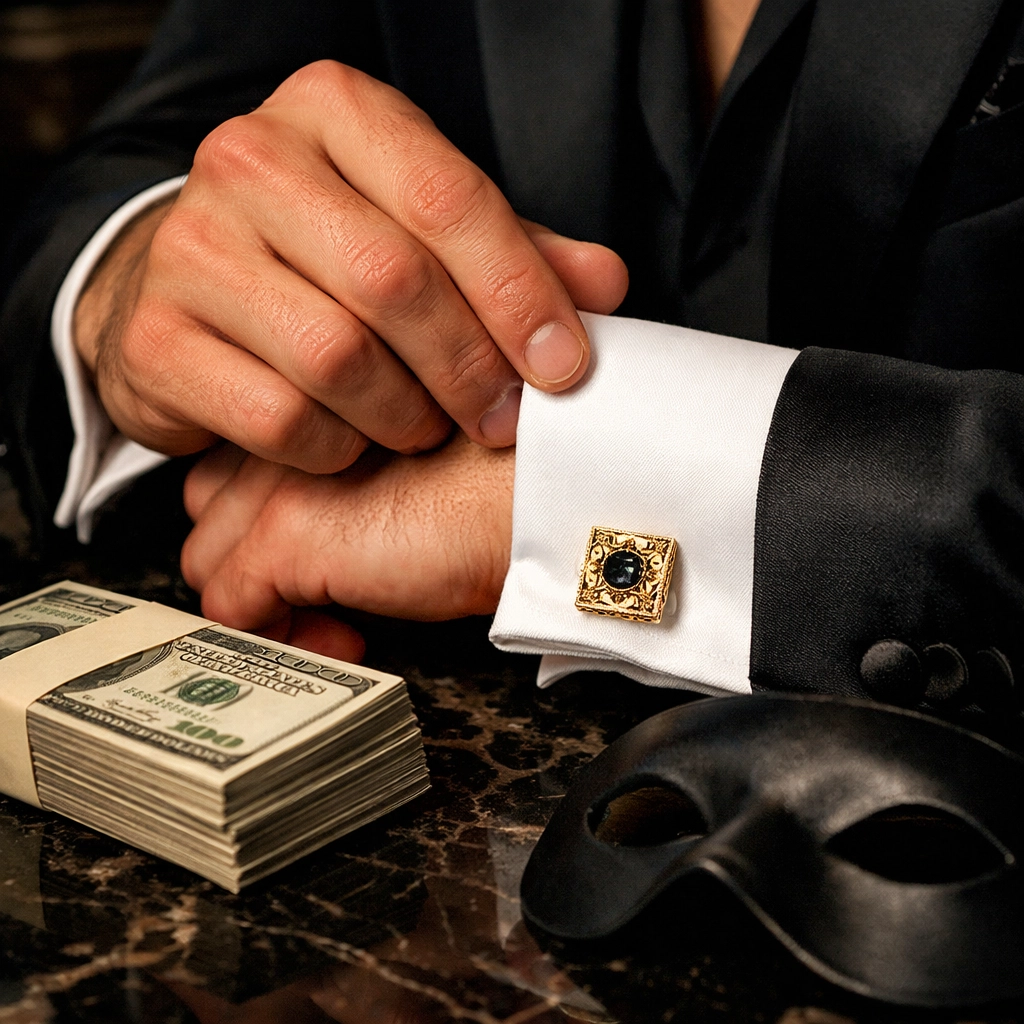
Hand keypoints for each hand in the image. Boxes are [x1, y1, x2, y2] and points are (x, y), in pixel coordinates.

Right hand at [75, 60, 627, 471]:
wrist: (187, 286)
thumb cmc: (326, 254)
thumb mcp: (421, 230)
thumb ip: (512, 252)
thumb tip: (605, 286)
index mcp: (333, 111)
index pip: (448, 198)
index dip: (520, 293)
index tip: (564, 367)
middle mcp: (251, 160)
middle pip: (395, 281)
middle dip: (469, 368)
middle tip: (500, 419)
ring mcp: (191, 249)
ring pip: (338, 358)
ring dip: (404, 416)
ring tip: (422, 427)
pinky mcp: (156, 340)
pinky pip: (281, 418)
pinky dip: (336, 450)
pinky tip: (350, 441)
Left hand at [180, 434, 513, 653]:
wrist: (546, 492)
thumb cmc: (512, 472)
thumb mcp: (425, 461)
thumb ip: (366, 473)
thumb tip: (348, 535)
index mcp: (317, 404)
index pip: (242, 461)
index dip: (268, 514)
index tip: (323, 552)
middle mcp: (287, 434)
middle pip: (211, 502)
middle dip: (252, 555)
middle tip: (319, 592)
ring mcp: (277, 481)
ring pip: (209, 556)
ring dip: (264, 602)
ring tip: (334, 622)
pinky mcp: (286, 535)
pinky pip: (232, 606)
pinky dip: (279, 638)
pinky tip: (346, 638)